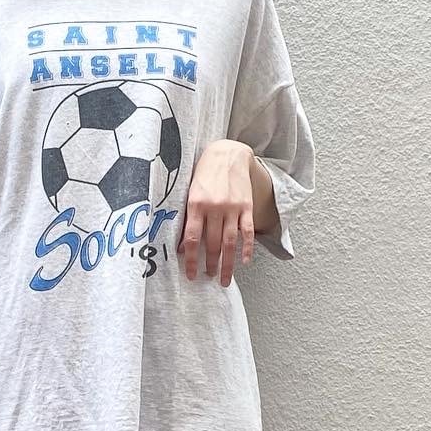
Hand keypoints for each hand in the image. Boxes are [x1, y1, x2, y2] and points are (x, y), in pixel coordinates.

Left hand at [178, 139, 255, 285]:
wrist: (228, 152)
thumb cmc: (205, 173)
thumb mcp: (190, 191)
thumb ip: (188, 217)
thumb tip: (182, 245)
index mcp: (196, 204)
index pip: (192, 239)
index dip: (191, 260)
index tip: (191, 275)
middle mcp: (214, 207)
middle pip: (212, 244)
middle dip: (210, 264)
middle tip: (209, 277)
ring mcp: (232, 207)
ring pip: (229, 242)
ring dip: (228, 264)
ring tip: (225, 278)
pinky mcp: (246, 206)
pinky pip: (248, 231)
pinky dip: (247, 248)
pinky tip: (244, 261)